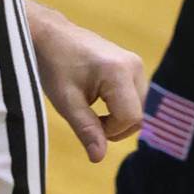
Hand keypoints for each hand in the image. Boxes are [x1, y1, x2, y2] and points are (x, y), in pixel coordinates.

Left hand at [29, 3, 146, 161]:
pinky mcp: (134, 65)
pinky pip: (136, 96)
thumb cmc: (54, 66)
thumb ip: (86, 129)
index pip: (131, 118)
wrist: (52, 36)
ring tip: (93, 112)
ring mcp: (137, 64)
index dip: (111, 131)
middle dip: (117, 127)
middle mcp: (135, 67)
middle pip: (140, 114)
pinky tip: (101, 102)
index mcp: (119, 73)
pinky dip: (122, 107)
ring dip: (120, 118)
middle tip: (89, 122)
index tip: (88, 126)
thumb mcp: (66, 102)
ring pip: (140, 107)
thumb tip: (99, 158)